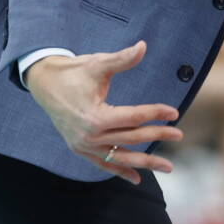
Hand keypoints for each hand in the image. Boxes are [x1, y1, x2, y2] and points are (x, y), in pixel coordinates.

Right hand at [26, 41, 182, 183]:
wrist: (44, 83)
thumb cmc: (73, 72)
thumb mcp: (98, 64)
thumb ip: (123, 59)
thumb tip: (143, 46)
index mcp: (94, 116)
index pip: (133, 118)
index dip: (156, 113)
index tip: (174, 112)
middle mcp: (89, 136)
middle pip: (131, 138)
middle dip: (157, 136)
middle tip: (178, 134)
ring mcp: (83, 146)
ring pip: (120, 158)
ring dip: (145, 163)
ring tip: (168, 167)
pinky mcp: (80, 149)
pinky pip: (103, 164)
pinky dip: (120, 171)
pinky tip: (137, 178)